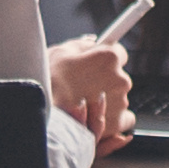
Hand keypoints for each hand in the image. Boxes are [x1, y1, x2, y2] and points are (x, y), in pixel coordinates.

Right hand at [46, 37, 134, 151]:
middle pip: (118, 77)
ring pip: (119, 99)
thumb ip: (82, 46)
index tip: (99, 63)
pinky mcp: (118, 124)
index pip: (118, 52)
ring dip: (106, 102)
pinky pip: (124, 119)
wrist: (44, 118)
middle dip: (103, 81)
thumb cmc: (47, 83)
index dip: (105, 58)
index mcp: (108, 58)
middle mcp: (121, 80)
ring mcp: (121, 103)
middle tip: (82, 86)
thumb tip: (91, 43)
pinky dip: (113, 119)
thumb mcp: (59, 53)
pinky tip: (95, 118)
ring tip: (81, 106)